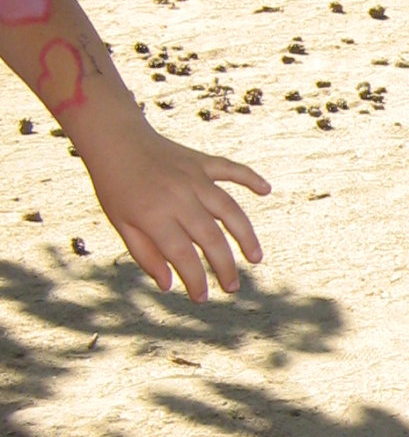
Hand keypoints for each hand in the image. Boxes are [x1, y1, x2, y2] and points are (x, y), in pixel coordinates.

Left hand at [84, 119, 269, 299]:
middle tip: (232, 287)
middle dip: (224, 267)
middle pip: (211, 238)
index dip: (196, 281)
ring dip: (246, 236)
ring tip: (255, 258)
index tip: (202, 298)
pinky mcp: (201, 162)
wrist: (113, 138)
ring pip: (229, 210)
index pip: (183, 256)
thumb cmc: (114, 186)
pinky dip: (250, 178)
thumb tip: (169, 285)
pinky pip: (231, 170)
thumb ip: (145, 255)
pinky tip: (266, 190)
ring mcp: (194, 178)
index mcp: (155, 216)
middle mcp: (179, 198)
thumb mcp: (121, 224)